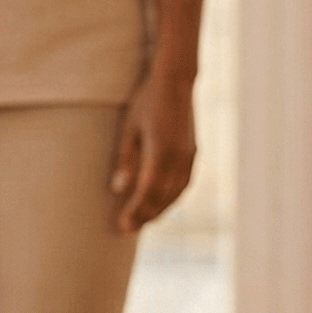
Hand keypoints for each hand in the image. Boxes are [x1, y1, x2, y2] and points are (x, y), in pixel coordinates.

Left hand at [108, 70, 198, 233]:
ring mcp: (189, 156)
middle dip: (145, 215)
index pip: (147, 191)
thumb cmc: (147, 101)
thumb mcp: (130, 128)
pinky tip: (161, 203)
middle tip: (128, 230)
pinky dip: (171, 197)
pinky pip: (183, 183)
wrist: (176, 82)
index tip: (123, 225)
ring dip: (160, 209)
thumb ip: (127, 159)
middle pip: (162, 197)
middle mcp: (179, 158)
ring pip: (175, 193)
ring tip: (143, 221)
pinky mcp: (192, 153)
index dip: (136, 211)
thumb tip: (119, 189)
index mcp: (161, 151)